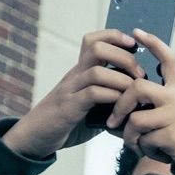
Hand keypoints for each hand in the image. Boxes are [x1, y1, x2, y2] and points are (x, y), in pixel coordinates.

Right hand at [3, 30, 143, 158]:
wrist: (35, 138)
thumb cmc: (68, 122)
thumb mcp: (92, 104)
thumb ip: (110, 96)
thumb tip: (139, 94)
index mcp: (80, 72)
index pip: (94, 40)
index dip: (114, 36)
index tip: (134, 44)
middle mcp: (75, 76)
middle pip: (96, 48)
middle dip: (123, 56)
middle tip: (139, 73)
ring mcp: (70, 91)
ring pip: (96, 72)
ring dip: (121, 79)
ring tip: (134, 91)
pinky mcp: (69, 109)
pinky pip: (92, 94)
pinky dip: (111, 97)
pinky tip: (120, 106)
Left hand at [108, 29, 174, 172]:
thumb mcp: (174, 117)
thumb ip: (154, 107)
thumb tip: (124, 110)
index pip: (168, 59)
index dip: (153, 43)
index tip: (137, 32)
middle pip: (137, 88)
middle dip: (119, 105)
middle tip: (113, 121)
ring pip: (135, 119)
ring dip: (130, 137)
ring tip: (138, 145)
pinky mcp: (173, 134)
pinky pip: (144, 140)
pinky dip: (144, 150)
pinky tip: (157, 153)